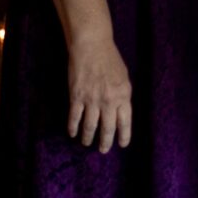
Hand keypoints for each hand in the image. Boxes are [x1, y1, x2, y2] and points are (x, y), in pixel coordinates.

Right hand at [65, 34, 132, 151]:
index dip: (124, 135)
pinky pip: (74, 117)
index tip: (122, 145)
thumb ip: (122, 95)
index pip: (125, 122)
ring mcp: (92, 100)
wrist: (92, 47)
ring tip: (87, 144)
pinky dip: (73, 127)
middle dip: (105, 142)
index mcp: (123, 95)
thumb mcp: (124, 78)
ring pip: (90, 126)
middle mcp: (109, 100)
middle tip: (103, 150)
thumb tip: (120, 112)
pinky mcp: (76, 97)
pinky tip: (73, 133)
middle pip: (107, 128)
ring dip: (88, 137)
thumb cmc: (110, 60)